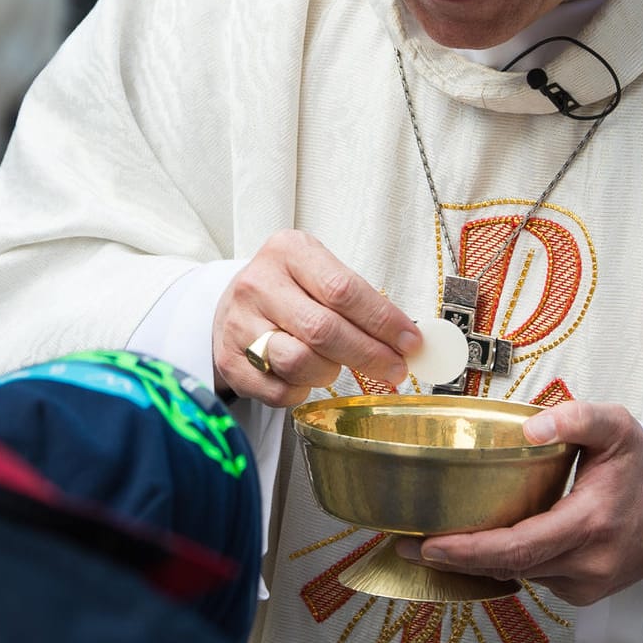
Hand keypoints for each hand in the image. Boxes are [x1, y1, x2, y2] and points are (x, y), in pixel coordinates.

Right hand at [212, 230, 422, 406]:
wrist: (233, 306)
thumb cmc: (291, 291)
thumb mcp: (320, 275)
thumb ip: (361, 302)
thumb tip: (409, 342)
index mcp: (288, 252)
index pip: (343, 290)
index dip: (383, 321)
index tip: (411, 343)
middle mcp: (258, 284)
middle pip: (323, 330)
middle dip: (369, 355)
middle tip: (395, 369)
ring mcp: (238, 324)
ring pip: (299, 362)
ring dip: (330, 372)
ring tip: (336, 365)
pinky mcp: (230, 361)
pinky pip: (280, 390)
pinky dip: (303, 390)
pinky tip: (307, 377)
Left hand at [394, 401, 642, 605]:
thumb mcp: (617, 426)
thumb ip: (576, 417)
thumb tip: (530, 428)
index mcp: (591, 523)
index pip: (516, 547)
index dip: (467, 550)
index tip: (427, 543)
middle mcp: (588, 562)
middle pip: (508, 568)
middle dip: (455, 559)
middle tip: (410, 544)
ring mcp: (587, 582)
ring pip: (519, 574)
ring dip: (478, 561)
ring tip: (436, 542)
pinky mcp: (585, 588)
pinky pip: (534, 576)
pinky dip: (506, 562)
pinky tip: (481, 544)